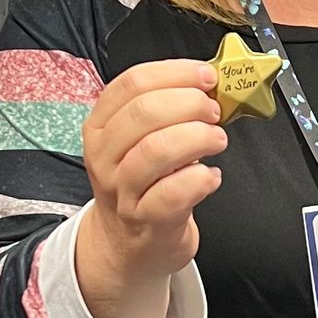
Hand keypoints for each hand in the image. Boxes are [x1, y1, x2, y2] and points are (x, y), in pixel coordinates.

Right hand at [75, 58, 226, 317]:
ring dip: (198, 137)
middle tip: (213, 112)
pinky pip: (174, 194)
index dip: (175, 73)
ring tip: (216, 140)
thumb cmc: (142, 184)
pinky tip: (211, 176)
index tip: (206, 77)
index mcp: (101, 126)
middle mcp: (105, 156)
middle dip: (189, 103)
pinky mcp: (147, 221)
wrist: (128, 244)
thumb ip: (165, 110)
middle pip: (143, 112)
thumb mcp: (138, 141)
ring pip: (156, 150)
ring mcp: (122, 191)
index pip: (132, 83)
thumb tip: (208, 82)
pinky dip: (201, 179)